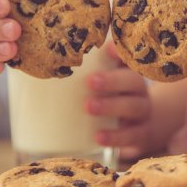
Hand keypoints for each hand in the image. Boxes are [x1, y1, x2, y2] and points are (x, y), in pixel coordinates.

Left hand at [85, 41, 154, 159]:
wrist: (142, 128)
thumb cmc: (113, 100)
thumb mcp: (104, 85)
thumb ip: (83, 75)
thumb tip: (43, 73)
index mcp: (128, 73)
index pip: (128, 58)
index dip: (120, 53)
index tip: (107, 49)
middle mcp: (138, 91)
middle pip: (133, 81)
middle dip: (112, 80)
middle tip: (91, 81)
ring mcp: (142, 113)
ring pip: (134, 107)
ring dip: (111, 106)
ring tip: (89, 107)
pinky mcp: (141, 135)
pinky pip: (133, 135)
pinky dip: (116, 136)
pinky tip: (98, 137)